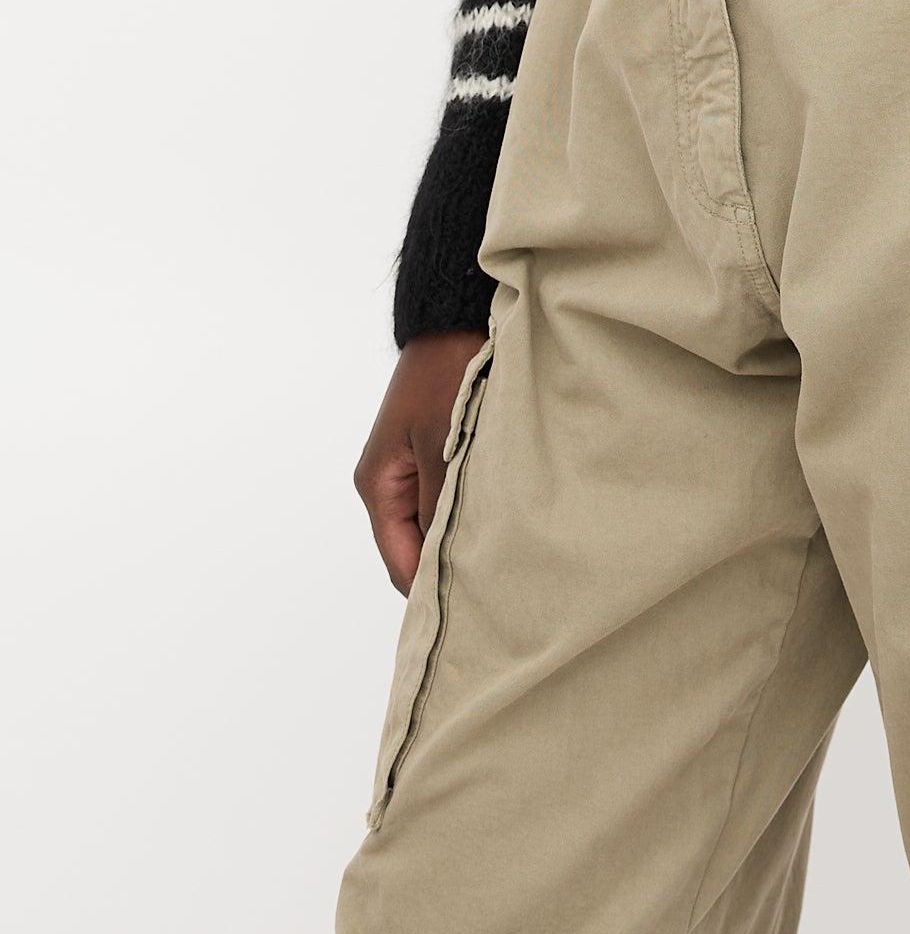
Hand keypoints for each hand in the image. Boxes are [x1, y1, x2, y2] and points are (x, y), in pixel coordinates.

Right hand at [353, 331, 487, 594]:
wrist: (456, 317)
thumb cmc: (449, 374)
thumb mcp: (445, 445)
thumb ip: (442, 508)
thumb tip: (445, 566)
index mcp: (378, 485)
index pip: (400, 563)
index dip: (431, 593)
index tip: (474, 617)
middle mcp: (389, 482)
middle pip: (416, 548)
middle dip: (452, 566)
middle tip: (501, 590)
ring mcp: (412, 467)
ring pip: (435, 522)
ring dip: (464, 535)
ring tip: (508, 558)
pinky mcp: (435, 452)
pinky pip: (449, 497)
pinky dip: (470, 508)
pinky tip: (504, 518)